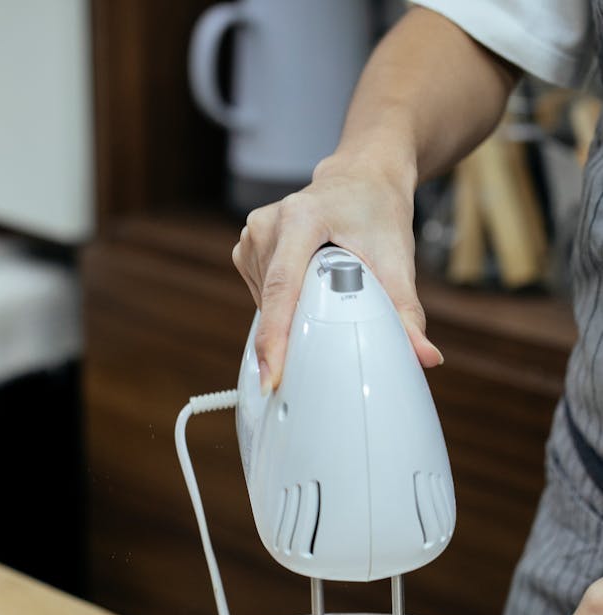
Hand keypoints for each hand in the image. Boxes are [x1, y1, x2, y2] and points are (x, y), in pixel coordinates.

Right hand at [231, 156, 443, 392]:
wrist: (362, 176)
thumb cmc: (378, 211)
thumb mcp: (397, 258)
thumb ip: (407, 311)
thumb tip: (427, 357)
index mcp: (300, 218)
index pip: (283, 289)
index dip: (275, 337)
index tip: (273, 377)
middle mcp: (268, 224)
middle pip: (275, 303)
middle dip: (296, 332)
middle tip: (327, 334)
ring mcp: (252, 235)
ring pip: (267, 304)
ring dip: (293, 314)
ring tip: (323, 288)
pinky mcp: (246, 247)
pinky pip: (262, 296)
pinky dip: (285, 304)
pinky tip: (307, 284)